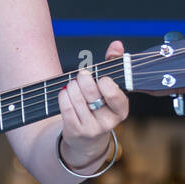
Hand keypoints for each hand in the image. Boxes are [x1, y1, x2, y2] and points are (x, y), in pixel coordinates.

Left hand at [56, 40, 130, 167]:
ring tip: (72, 85)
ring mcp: (91, 128)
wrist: (86, 139)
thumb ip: (114, 63)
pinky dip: (63, 95)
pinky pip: (66, 107)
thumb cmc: (99, 106)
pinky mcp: (75, 131)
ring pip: (76, 98)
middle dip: (84, 79)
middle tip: (82, 75)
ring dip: (71, 86)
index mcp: (121, 111)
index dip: (105, 83)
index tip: (100, 78)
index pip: (115, 95)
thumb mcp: (109, 88)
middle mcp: (108, 122)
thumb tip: (116, 44)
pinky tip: (65, 93)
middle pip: (92, 93)